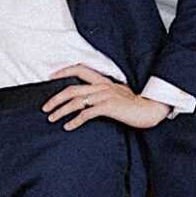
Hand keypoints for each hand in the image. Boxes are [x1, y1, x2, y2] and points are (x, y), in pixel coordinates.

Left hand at [43, 65, 170, 130]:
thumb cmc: (134, 105)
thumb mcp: (118, 94)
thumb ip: (103, 93)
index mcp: (103, 81)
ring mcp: (105, 96)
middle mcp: (102, 86)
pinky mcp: (109, 107)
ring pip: (76, 101)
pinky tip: (68, 127)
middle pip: (72, 89)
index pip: (80, 70)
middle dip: (55, 98)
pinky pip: (86, 114)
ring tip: (52, 118)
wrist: (150, 109)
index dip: (64, 71)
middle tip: (44, 108)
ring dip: (61, 111)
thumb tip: (89, 100)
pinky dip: (75, 121)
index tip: (50, 77)